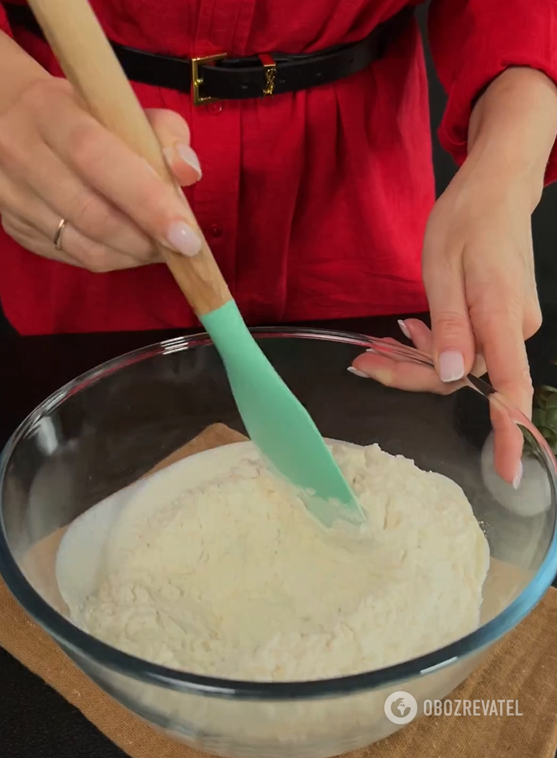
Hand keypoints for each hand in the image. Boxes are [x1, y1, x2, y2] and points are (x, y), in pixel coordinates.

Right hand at [0, 77, 201, 270]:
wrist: (10, 117)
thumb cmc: (82, 115)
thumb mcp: (120, 106)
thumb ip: (163, 132)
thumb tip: (188, 171)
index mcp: (50, 112)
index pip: (97, 158)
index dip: (146, 200)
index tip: (185, 231)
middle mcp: (22, 154)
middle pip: (90, 213)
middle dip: (146, 238)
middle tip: (182, 246)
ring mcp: (13, 197)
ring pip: (83, 246)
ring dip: (133, 254)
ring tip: (161, 247)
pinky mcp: (16, 228)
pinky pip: (73, 257)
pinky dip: (114, 259)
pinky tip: (133, 248)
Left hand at [352, 169, 537, 485]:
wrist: (497, 190)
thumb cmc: (467, 220)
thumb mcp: (442, 269)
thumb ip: (448, 326)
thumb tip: (451, 376)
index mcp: (502, 315)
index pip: (511, 386)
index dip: (508, 430)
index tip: (506, 472)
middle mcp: (514, 328)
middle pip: (463, 376)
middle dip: (411, 375)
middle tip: (366, 361)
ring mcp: (511, 324)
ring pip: (459, 362)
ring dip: (418, 359)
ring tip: (381, 342)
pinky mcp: (502, 319)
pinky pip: (466, 346)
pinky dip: (435, 344)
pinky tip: (412, 329)